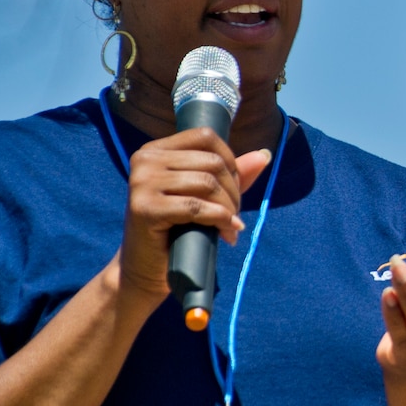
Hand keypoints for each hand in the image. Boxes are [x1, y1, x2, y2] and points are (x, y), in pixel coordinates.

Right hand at [117, 128, 272, 304]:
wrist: (146, 269)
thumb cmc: (176, 230)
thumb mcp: (203, 196)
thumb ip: (230, 173)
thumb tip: (264, 155)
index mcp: (155, 150)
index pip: (205, 137)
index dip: (230, 162)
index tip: (235, 191)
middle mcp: (144, 160)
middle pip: (211, 162)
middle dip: (233, 191)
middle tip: (235, 216)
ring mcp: (141, 183)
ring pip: (207, 183)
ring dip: (229, 208)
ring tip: (231, 227)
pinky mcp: (144, 208)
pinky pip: (196, 207)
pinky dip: (220, 219)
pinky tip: (228, 233)